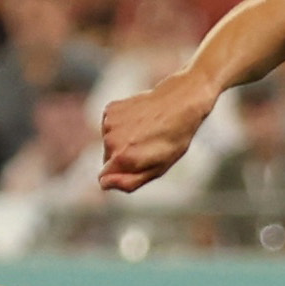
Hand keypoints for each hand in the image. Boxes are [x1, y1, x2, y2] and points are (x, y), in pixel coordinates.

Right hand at [99, 74, 216, 190]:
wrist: (180, 101)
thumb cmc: (173, 138)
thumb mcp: (158, 168)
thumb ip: (129, 182)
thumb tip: (104, 184)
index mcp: (122, 158)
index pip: (104, 178)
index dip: (121, 175)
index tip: (139, 165)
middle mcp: (110, 140)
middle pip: (108, 159)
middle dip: (124, 157)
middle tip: (147, 147)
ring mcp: (109, 123)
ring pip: (109, 142)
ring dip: (123, 140)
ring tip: (145, 132)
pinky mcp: (110, 109)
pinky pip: (110, 126)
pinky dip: (122, 124)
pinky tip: (139, 120)